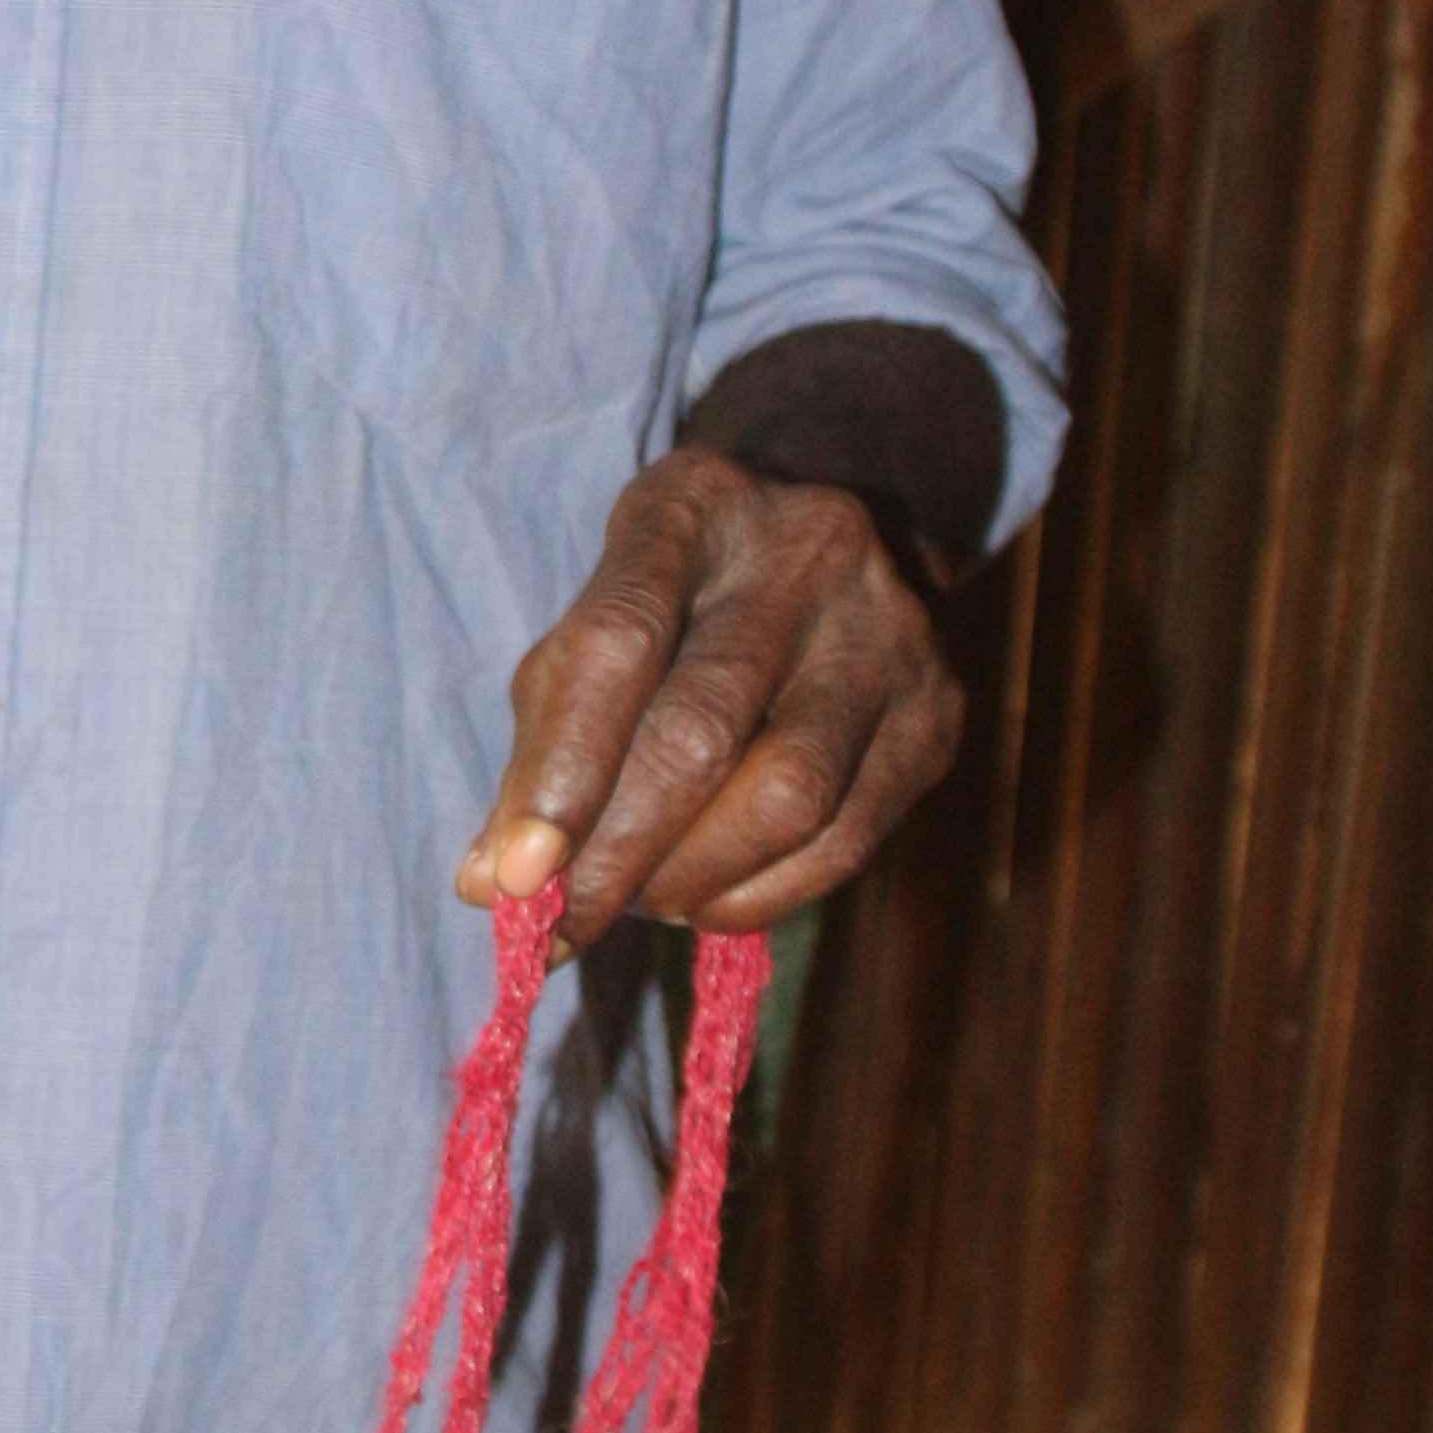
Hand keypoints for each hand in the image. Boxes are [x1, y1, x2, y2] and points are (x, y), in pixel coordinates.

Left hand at [456, 448, 964, 950]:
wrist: (833, 538)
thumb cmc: (680, 605)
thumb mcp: (597, 630)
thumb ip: (541, 750)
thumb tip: (496, 888)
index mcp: (692, 506)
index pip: (617, 643)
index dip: (563, 771)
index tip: (516, 879)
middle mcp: (805, 551)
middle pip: (703, 729)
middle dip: (620, 853)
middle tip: (564, 926)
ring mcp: (889, 628)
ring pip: (789, 794)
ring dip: (693, 878)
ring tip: (642, 901)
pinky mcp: (936, 708)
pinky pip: (849, 837)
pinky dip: (763, 896)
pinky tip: (709, 902)